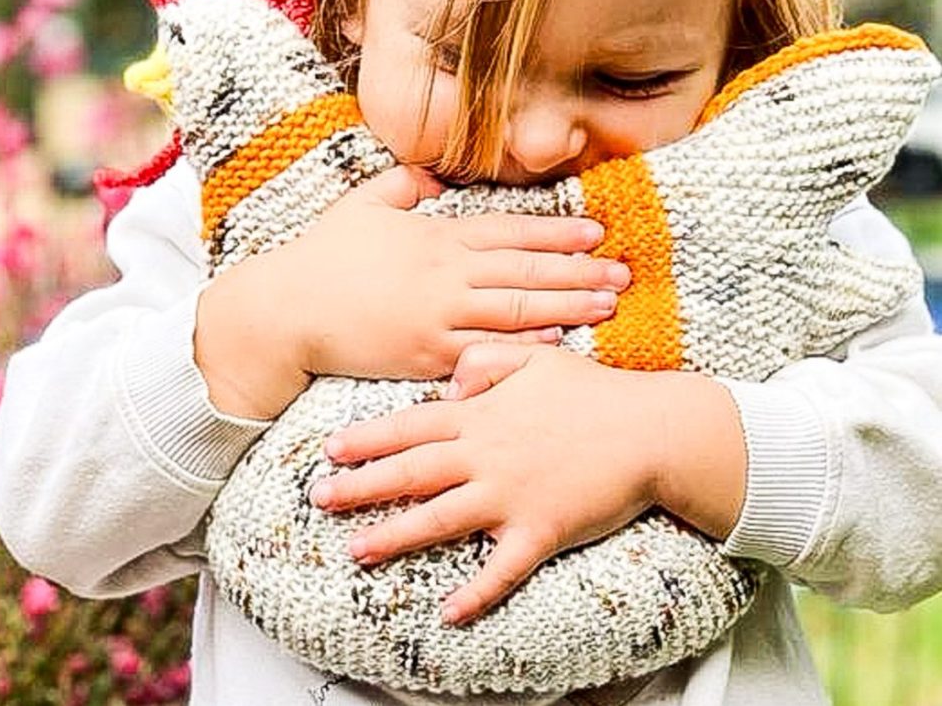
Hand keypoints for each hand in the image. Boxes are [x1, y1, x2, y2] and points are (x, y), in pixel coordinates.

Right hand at [196, 166, 628, 416]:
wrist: (286, 311)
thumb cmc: (322, 255)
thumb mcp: (363, 204)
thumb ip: (404, 185)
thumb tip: (436, 179)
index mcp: (435, 237)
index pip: (509, 232)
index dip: (555, 233)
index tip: (595, 232)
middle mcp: (445, 275)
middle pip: (525, 272)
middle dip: (578, 271)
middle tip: (623, 273)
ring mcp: (438, 317)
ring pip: (516, 311)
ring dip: (567, 307)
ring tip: (608, 305)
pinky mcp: (425, 355)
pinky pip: (486, 351)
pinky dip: (524, 348)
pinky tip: (560, 345)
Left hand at [311, 344, 744, 623]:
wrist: (650, 431)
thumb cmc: (593, 391)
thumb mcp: (536, 357)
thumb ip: (487, 358)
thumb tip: (453, 377)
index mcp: (481, 415)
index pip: (410, 427)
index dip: (368, 439)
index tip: (331, 449)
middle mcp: (486, 456)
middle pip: (411, 473)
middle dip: (361, 486)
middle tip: (320, 498)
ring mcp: (510, 496)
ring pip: (441, 519)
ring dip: (396, 536)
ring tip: (357, 550)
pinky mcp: (541, 531)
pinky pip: (502, 569)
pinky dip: (476, 593)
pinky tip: (448, 612)